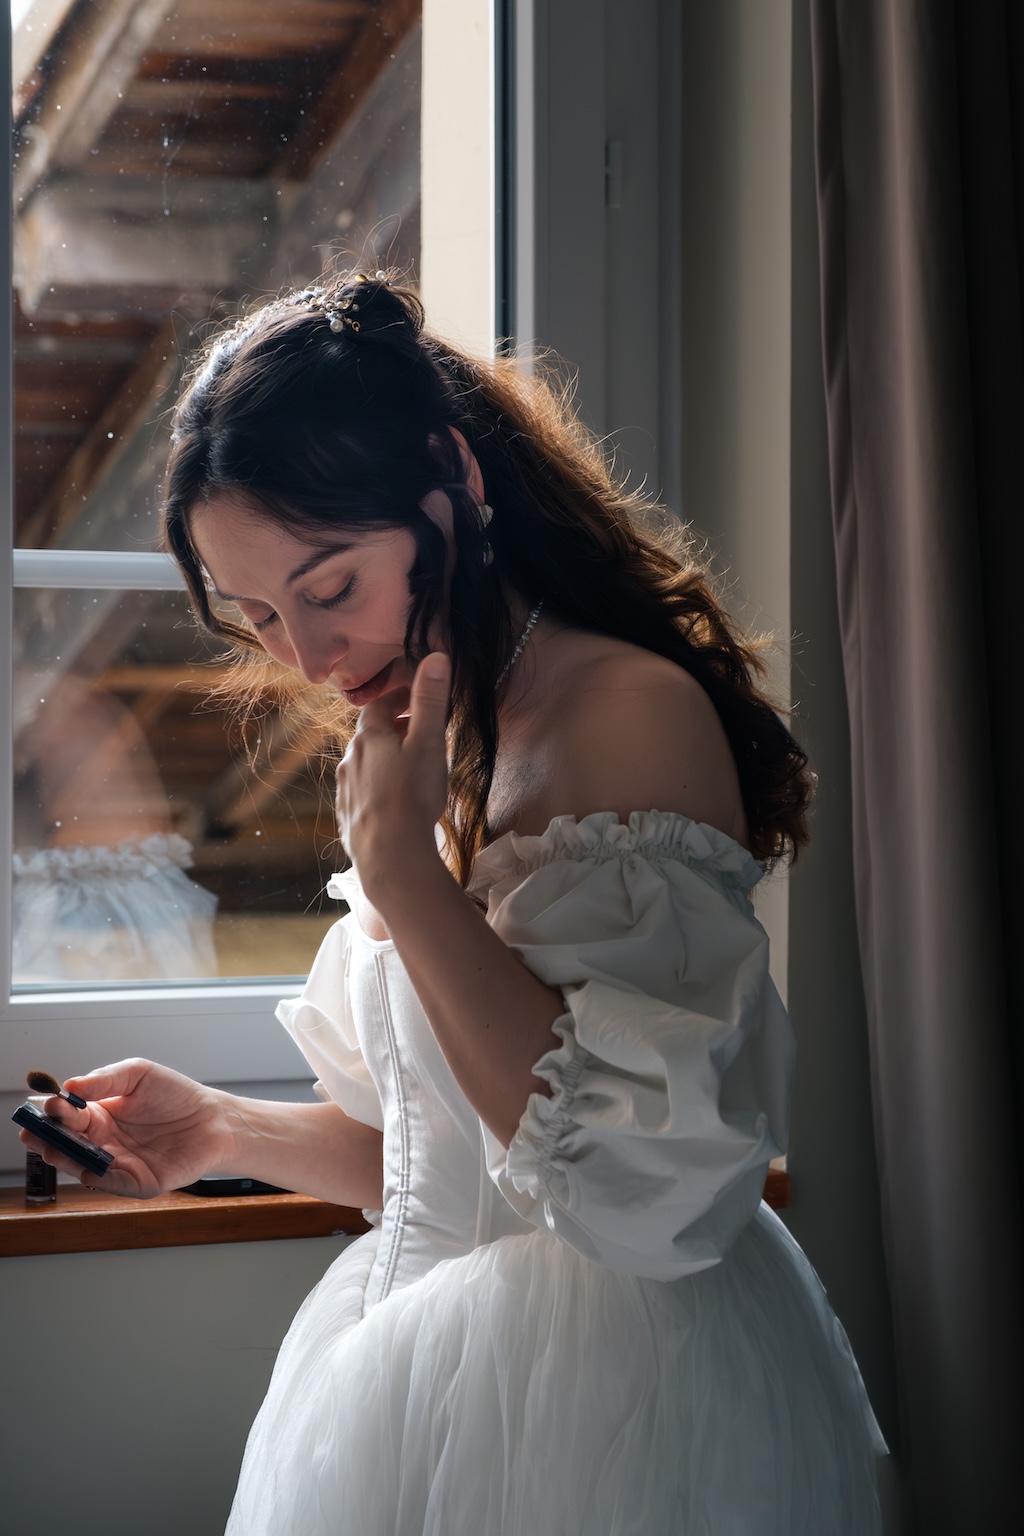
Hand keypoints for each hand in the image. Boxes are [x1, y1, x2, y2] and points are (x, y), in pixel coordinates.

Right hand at [18, 1058, 231, 1197]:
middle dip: (49, 1139)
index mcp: (102, 1114)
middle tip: (34, 1134)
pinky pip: (112, 1182)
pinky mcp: (137, 1182)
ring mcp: (119, 1163)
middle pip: (69, 1143)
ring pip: (83, 1165)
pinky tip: (87, 1167)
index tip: (47, 1107)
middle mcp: (106, 1141)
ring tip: (53, 1149)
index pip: (69, 1116)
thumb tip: (70, 1086)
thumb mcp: (138, 1074)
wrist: (214, 1119)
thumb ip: (104, 1080)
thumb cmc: (177, 1095)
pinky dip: (97, 1176)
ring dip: (66, 1159)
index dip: (55, 1113)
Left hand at [335, 653, 450, 901]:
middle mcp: (351, 758)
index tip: (417, 699)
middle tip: (419, 734)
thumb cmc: (412, 794)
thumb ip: (431, 701)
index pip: (380, 706)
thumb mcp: (428, 743)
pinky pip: (361, 792)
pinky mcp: (347, 816)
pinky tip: (391, 801)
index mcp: (370, 737)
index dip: (399, 699)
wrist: (389, 853)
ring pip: (364, 764)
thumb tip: (436, 656)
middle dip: (393, 730)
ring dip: (383, 760)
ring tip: (407, 769)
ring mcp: (346, 789)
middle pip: (371, 735)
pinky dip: (376, 788)